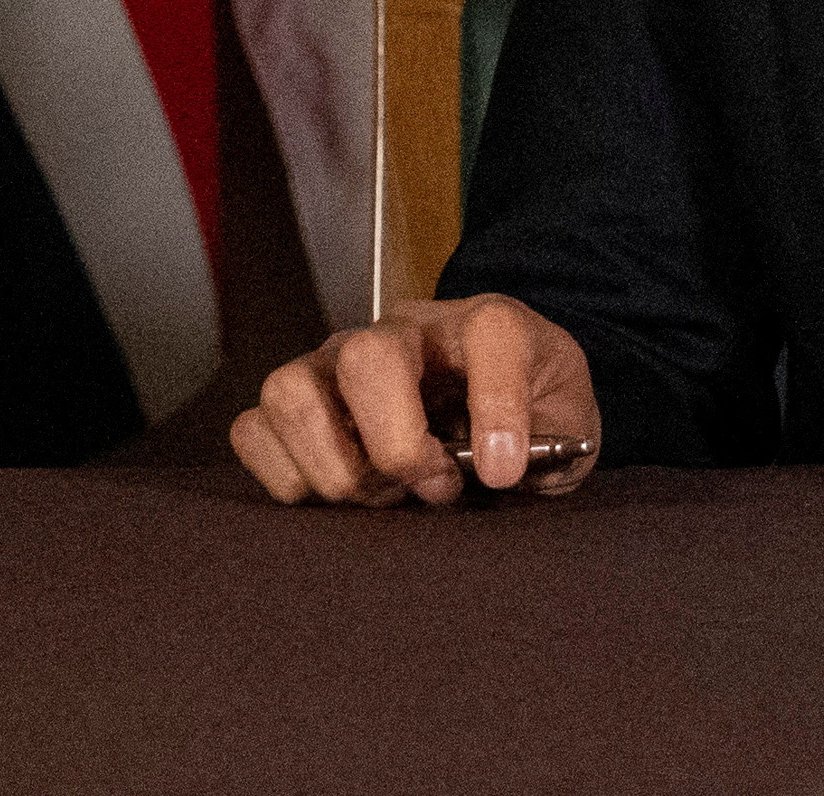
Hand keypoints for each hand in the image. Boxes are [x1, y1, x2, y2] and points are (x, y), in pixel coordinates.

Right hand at [230, 294, 599, 507]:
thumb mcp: (570, 425)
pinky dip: (284, 475)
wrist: (501, 404)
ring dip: (334, 465)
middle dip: (395, 445)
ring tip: (380, 497)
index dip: (497, 405)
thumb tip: (501, 470)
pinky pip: (253, 429)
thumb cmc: (531, 414)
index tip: (504, 473)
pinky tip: (336, 494)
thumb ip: (553, 445)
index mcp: (486, 327)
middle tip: (433, 489)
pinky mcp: (300, 402)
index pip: (491, 335)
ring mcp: (337, 362)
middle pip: (367, 358)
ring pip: (291, 389)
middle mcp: (402, 333)